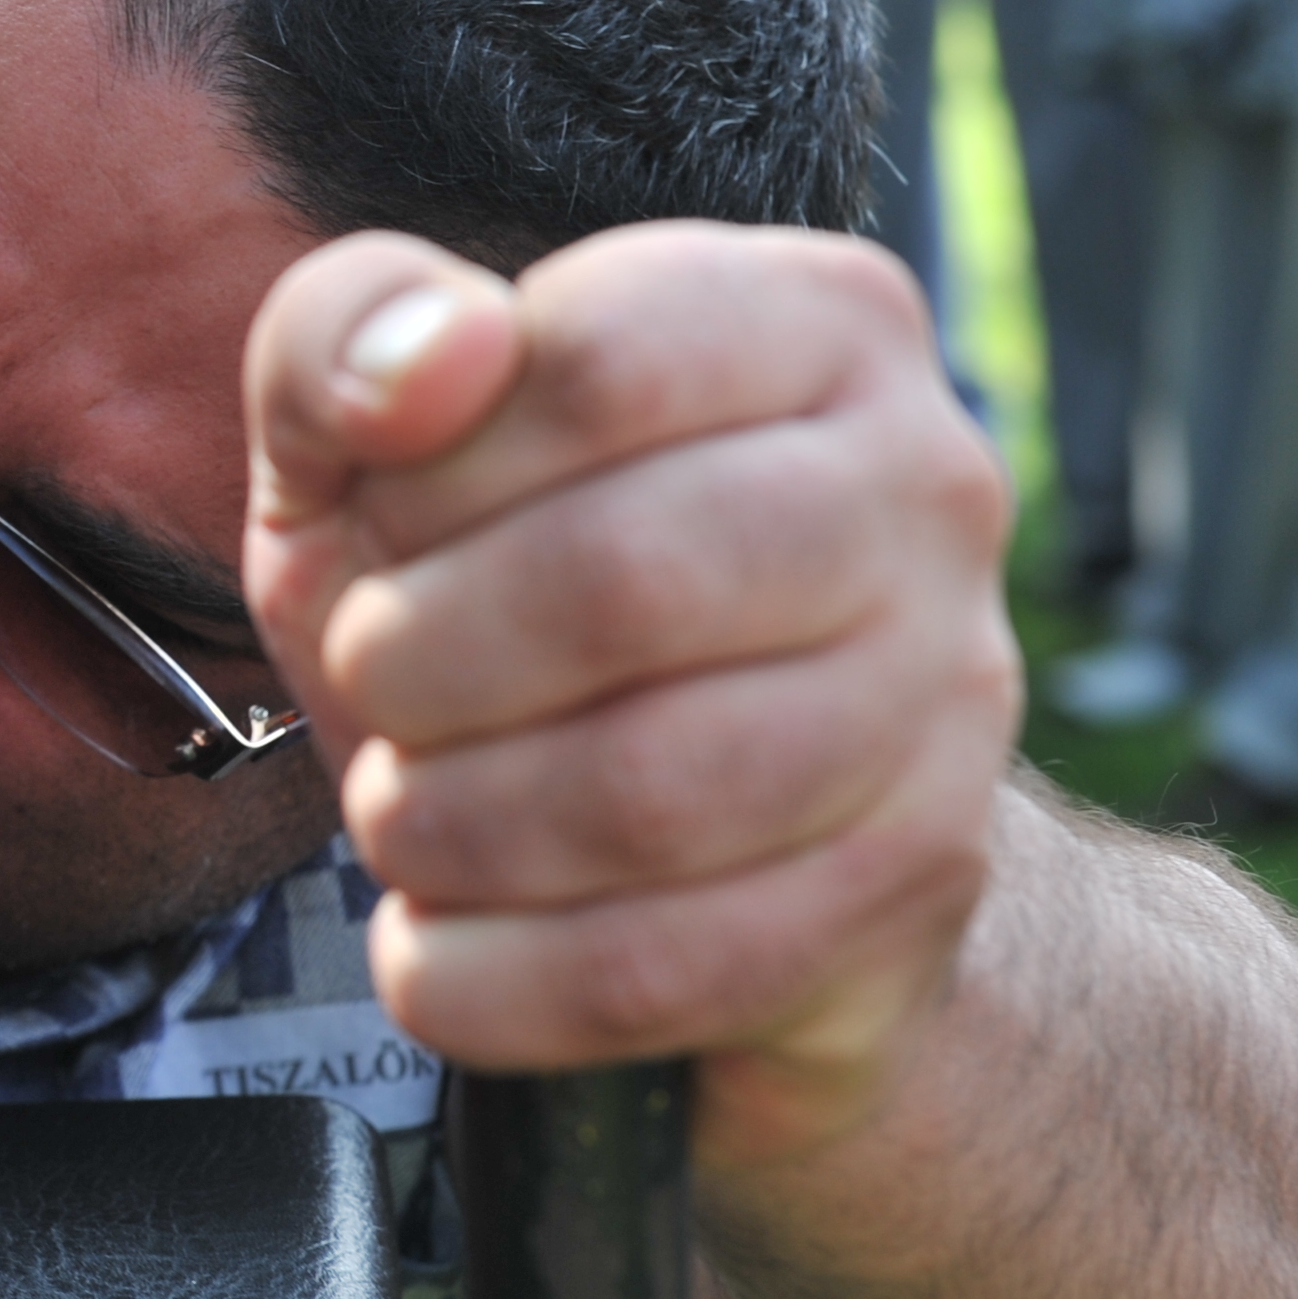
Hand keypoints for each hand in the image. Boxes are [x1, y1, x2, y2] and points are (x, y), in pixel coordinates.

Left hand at [241, 224, 1019, 1168]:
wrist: (714, 828)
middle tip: (376, 690)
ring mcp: (949, 702)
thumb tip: (432, 353)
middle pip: (623, 582)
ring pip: (650, 793)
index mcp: (819, 323)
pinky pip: (660, 967)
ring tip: (407, 815)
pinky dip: (488, 975)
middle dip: (420, 661)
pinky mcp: (912, 894)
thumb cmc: (516, 589)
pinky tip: (440, 942)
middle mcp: (928, 491)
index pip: (596, 364)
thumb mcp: (386, 447)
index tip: (386, 531)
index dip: (426, 476)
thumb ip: (349, 340)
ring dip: (449, 827)